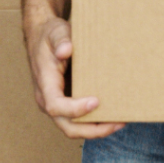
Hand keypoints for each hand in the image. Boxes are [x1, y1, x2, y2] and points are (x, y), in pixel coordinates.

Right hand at [24, 15, 124, 140]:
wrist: (42, 37)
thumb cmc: (50, 36)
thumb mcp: (56, 32)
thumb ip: (61, 40)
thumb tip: (66, 50)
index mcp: (45, 84)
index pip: (56, 106)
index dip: (75, 110)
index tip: (96, 102)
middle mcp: (48, 99)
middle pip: (67, 126)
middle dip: (92, 130)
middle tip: (117, 123)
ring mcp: (57, 103)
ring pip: (74, 127)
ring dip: (96, 129)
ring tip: (120, 122)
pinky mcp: (66, 102)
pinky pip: (78, 120)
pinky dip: (95, 122)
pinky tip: (113, 115)